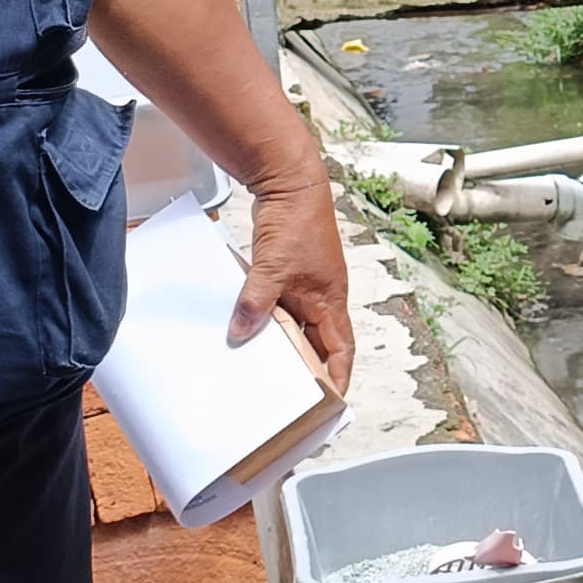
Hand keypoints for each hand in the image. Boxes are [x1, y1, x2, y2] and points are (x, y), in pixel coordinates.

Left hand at [232, 169, 355, 393]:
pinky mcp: (287, 272)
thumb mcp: (273, 269)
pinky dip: (268, 318)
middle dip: (307, 366)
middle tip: (292, 392)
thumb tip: (241, 332)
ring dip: (284, 341)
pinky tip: (249, 327)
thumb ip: (256, 303)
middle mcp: (322, 295)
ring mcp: (304, 284)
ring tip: (265, 365)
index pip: (341, 348)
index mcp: (331, 300)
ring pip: (296, 323)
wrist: (289, 182)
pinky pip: (279, 304)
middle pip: (317, 340)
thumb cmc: (300, 221)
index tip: (332, 400)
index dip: (338, 375)